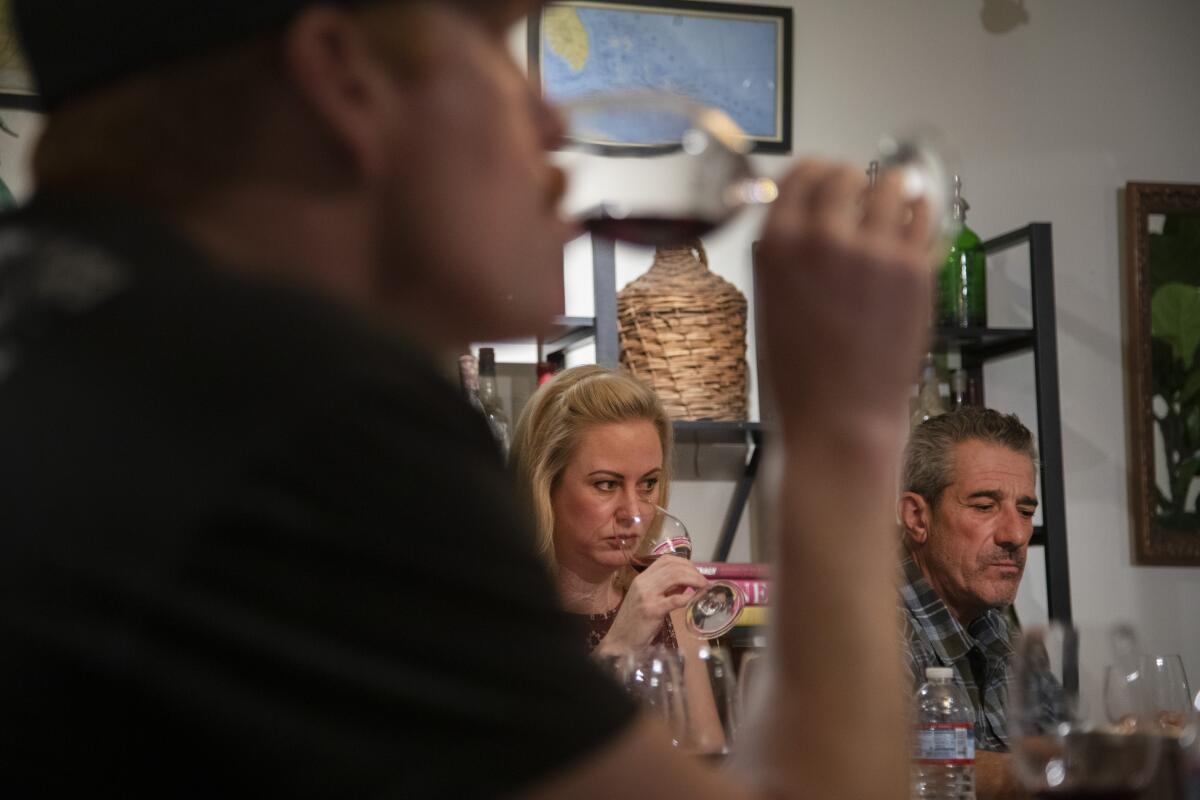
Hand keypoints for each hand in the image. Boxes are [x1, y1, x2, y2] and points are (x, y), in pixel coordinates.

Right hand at [596, 557, 708, 656]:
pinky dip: (687, 597)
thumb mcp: (648, 600)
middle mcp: (643, 583)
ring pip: (674, 577)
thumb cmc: (635, 622)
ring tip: (703, 588)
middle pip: (673, 567)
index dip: (685, 563)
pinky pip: (673, 599)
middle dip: (693, 571)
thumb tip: (686, 583)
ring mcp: (646, 596)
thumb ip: (665, 589)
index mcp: (642, 578)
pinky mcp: (652, 611)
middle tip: (704, 581)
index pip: (666, 560)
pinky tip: (694, 598)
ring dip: (694, 580)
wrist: (620, 641)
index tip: (696, 572)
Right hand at [756, 162, 937, 443]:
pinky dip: (917, 211)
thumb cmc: (799, 376)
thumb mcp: (769, 305)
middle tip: (857, 194)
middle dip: (850, 180)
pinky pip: (923, 215)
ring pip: (890, 184)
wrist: (840, 419)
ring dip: (888, 188)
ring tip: (890, 202)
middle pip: (843, 174)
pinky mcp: (914, 268)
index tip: (823, 179)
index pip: (798, 176)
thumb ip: (786, 256)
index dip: (814, 174)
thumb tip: (805, 221)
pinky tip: (913, 219)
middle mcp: (823, 238)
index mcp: (777, 246)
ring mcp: (872, 250)